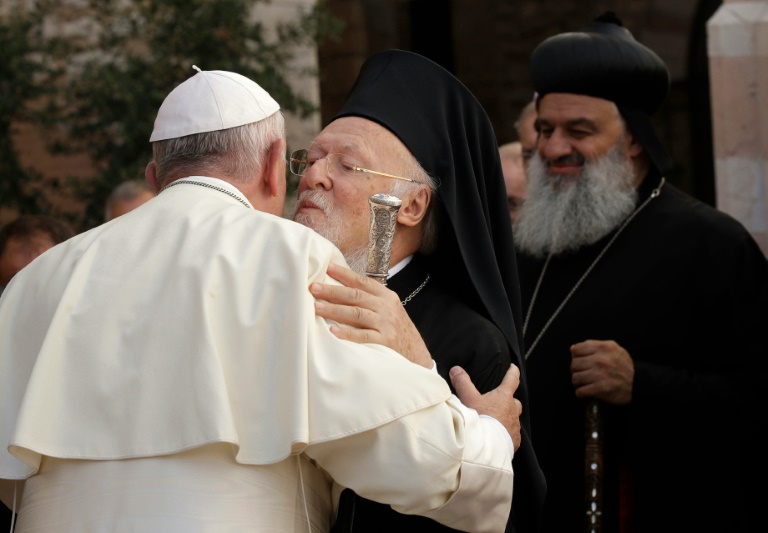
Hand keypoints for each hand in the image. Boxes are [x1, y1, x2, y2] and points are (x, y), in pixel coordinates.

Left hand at [310, 262, 433, 368]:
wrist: (416, 352)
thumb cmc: (395, 328)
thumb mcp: (387, 308)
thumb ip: (369, 298)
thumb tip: (339, 288)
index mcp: (385, 296)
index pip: (362, 281)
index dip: (344, 274)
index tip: (327, 267)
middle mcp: (385, 307)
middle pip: (356, 296)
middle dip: (333, 291)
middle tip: (314, 288)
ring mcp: (385, 324)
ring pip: (357, 314)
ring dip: (335, 310)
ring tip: (317, 307)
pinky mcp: (384, 342)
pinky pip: (363, 336)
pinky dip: (347, 333)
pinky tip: (333, 331)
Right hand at [450, 364, 521, 450]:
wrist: (486, 446)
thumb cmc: (480, 420)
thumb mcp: (469, 399)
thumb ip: (462, 383)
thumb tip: (456, 370)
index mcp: (504, 397)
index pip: (512, 380)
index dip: (513, 372)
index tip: (514, 368)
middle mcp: (512, 410)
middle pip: (514, 402)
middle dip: (509, 401)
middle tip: (501, 401)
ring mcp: (514, 426)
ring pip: (513, 418)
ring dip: (507, 418)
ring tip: (497, 421)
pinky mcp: (514, 440)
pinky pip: (512, 434)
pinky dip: (506, 433)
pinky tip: (498, 436)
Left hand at [570, 339, 633, 404]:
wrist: (639, 384)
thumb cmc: (625, 367)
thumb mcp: (614, 349)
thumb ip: (594, 345)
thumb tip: (573, 348)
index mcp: (603, 348)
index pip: (577, 350)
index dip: (577, 356)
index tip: (582, 362)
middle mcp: (600, 360)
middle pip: (574, 364)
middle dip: (577, 371)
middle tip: (584, 374)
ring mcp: (600, 374)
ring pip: (575, 378)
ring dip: (578, 383)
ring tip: (586, 383)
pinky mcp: (600, 389)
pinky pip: (580, 391)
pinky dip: (581, 393)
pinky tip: (588, 392)